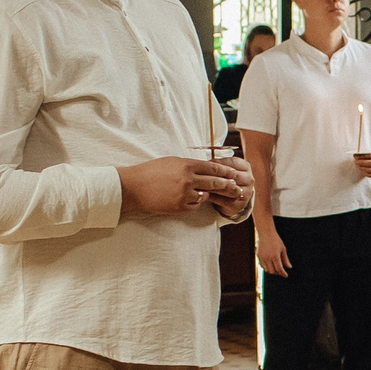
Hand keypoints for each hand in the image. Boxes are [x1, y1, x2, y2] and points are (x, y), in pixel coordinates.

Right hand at [121, 156, 242, 216]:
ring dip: (208, 194)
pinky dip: (195, 202)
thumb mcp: (172, 162)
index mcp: (186, 165)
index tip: (233, 173)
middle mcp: (188, 179)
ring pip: (205, 195)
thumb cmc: (151, 171)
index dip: (226, 172)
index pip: (213, 168)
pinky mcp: (179, 206)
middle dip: (227, 185)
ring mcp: (184, 194)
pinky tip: (191, 199)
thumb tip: (205, 167)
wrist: (134, 187)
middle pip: (215, 182)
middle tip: (236, 188)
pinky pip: (195, 205)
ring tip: (216, 195)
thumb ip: (189, 165)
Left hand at [201, 154, 251, 219]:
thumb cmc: (226, 180)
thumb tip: (205, 163)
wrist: (231, 199)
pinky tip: (203, 194)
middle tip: (201, 175)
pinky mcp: (240, 205)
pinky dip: (212, 197)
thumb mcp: (224, 170)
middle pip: (231, 176)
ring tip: (200, 184)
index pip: (233, 163)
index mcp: (246, 167)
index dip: (219, 163)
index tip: (206, 164)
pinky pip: (224, 200)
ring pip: (228, 188)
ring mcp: (246, 193)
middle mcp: (249, 179)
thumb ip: (218, 165)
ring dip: (213, 186)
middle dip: (215, 175)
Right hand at [256, 224, 290, 276]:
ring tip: (276, 270)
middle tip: (282, 272)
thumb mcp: (283, 249)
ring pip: (267, 270)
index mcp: (275, 256)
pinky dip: (267, 267)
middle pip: (273, 271)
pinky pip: (262, 265)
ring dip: (272, 271)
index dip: (283, 273)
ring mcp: (262, 257)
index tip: (286, 275)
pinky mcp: (258, 256)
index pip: (279, 269)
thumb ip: (285, 259)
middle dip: (278, 273)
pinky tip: (271, 266)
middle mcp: (268, 258)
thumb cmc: (276, 240)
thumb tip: (289, 267)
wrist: (266, 233)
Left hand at [351, 149, 370, 177]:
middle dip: (362, 162)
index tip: (357, 156)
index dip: (363, 156)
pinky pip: (370, 175)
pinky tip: (360, 170)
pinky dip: (364, 173)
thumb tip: (356, 156)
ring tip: (357, 166)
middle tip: (356, 162)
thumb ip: (364, 154)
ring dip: (362, 168)